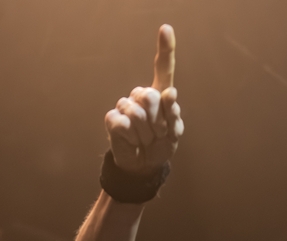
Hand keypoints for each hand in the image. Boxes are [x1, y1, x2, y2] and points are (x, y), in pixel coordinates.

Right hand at [104, 24, 183, 174]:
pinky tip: (133, 141)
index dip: (165, 49)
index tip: (166, 29)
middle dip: (158, 121)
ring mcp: (125, 105)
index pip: (164, 69)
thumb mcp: (174, 133)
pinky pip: (125, 124)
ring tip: (146, 140)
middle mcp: (141, 95)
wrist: (143, 166)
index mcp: (160, 94)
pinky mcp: (113, 118)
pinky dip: (133, 138)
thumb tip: (170, 93)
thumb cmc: (160, 146)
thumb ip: (174, 113)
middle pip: (151, 96)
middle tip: (157, 134)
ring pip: (138, 113)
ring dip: (147, 134)